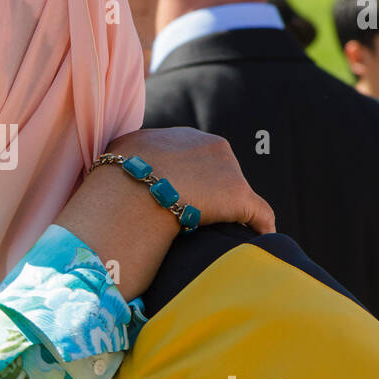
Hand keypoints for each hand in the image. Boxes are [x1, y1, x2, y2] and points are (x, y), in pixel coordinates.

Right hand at [105, 128, 274, 233]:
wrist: (132, 190)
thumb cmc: (117, 178)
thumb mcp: (122, 156)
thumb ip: (133, 160)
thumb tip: (125, 173)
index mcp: (182, 136)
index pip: (193, 159)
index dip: (187, 182)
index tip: (181, 202)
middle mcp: (209, 144)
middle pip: (218, 174)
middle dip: (211, 195)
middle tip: (200, 222)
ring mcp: (227, 169)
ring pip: (236, 194)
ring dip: (231, 213)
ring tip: (224, 236)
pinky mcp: (240, 196)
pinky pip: (259, 214)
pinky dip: (260, 227)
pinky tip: (260, 241)